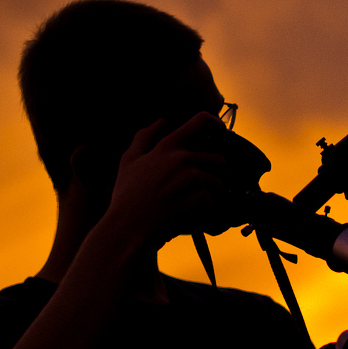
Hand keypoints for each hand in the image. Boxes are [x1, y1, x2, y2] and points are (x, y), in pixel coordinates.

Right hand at [102, 112, 233, 248]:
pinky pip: (212, 201)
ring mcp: (191, 179)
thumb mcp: (129, 160)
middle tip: (198, 186)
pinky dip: (204, 209)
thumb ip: (144, 137)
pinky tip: (188, 213)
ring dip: (209, 193)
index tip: (221, 131)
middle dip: (213, 172)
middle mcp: (182, 159)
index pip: (201, 121)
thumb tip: (162, 121)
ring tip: (189, 202)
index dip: (216, 123)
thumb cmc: (127, 195)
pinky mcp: (196, 199)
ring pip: (218, 182)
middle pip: (218, 159)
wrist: (128, 227)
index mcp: (168, 146)